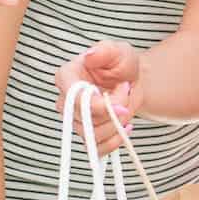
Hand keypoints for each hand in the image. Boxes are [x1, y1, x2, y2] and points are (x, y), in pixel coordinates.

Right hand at [54, 40, 142, 154]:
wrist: (132, 82)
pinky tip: (126, 127)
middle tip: (125, 96)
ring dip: (116, 123)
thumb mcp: (118, 51)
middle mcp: (66, 100)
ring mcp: (75, 120)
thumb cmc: (121, 64)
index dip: (96, 106)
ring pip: (92, 134)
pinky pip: (96, 149)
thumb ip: (105, 51)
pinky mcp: (88, 135)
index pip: (72, 98)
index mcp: (67, 77)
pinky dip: (115, 141)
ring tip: (125, 105)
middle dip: (111, 112)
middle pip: (83, 119)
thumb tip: (90, 55)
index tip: (120, 104)